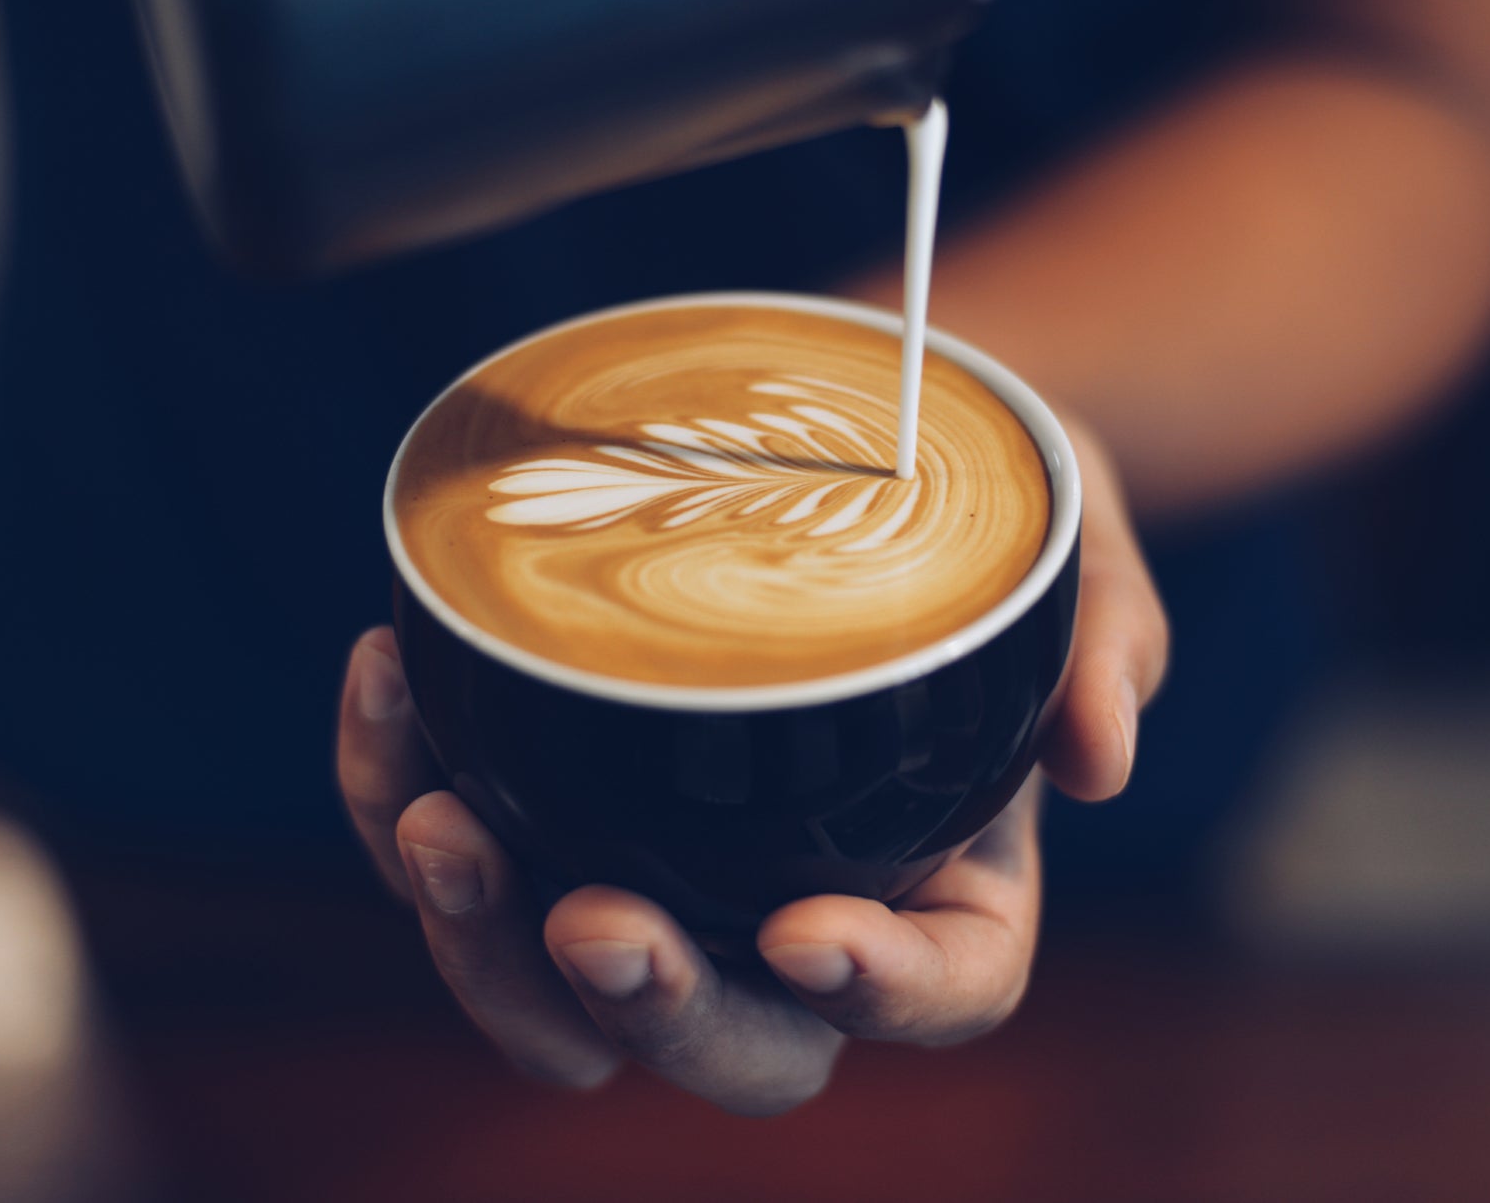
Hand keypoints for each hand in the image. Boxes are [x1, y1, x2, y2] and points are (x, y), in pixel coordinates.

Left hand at [337, 417, 1165, 1115]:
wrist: (855, 448)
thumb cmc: (978, 516)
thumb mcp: (1074, 544)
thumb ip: (1105, 636)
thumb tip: (1103, 749)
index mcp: (948, 881)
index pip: (941, 989)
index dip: (878, 993)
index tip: (807, 932)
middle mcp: (800, 908)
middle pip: (733, 1041)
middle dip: (652, 1008)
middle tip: (590, 920)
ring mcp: (669, 869)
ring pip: (559, 997)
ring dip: (482, 944)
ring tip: (438, 822)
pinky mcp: (556, 799)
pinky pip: (464, 847)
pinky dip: (396, 788)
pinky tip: (384, 678)